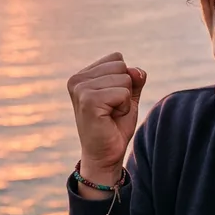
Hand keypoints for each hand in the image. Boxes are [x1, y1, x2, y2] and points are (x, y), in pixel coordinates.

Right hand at [67, 52, 145, 185]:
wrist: (106, 155)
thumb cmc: (115, 125)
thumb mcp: (128, 96)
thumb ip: (134, 78)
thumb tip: (137, 71)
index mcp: (83, 74)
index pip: (117, 59)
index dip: (124, 81)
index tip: (112, 100)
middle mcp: (77, 79)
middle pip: (122, 67)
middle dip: (125, 90)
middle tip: (112, 109)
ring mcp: (80, 89)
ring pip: (124, 79)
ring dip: (124, 100)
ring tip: (111, 114)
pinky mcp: (88, 100)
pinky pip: (122, 93)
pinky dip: (123, 108)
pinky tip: (110, 119)